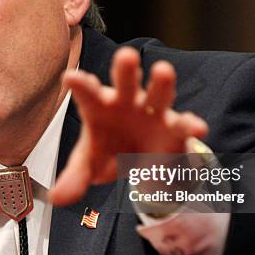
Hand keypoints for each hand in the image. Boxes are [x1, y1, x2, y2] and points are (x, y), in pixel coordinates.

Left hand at [49, 47, 207, 205]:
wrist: (140, 164)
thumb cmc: (108, 151)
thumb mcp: (87, 166)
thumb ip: (73, 178)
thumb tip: (56, 198)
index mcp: (99, 107)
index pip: (88, 93)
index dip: (81, 85)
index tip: (70, 78)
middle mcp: (127, 103)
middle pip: (126, 82)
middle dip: (126, 69)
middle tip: (126, 56)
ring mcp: (152, 112)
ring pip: (158, 94)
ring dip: (161, 83)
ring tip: (163, 71)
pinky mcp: (174, 128)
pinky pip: (183, 124)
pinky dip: (191, 125)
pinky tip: (198, 128)